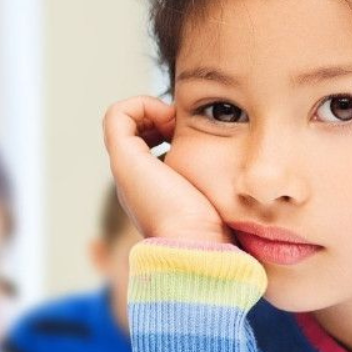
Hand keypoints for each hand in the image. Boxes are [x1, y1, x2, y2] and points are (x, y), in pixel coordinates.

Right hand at [102, 95, 229, 244]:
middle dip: (160, 116)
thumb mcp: (217, 198)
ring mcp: (125, 167)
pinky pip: (118, 114)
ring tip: (175, 121)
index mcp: (151, 187)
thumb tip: (233, 162)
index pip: (149, 144)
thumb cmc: (214, 229)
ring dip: (151, 109)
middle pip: (135, 130)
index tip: (195, 134)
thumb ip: (217, 181)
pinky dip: (142, 105)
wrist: (195, 246)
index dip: (169, 128)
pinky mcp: (123, 158)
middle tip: (184, 124)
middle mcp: (133, 177)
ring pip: (124, 120)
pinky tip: (168, 120)